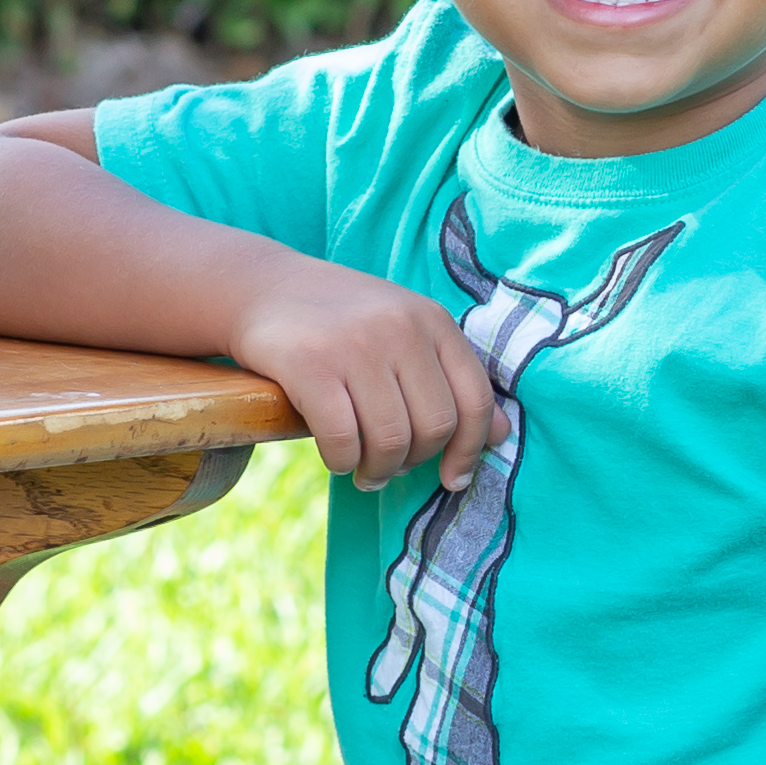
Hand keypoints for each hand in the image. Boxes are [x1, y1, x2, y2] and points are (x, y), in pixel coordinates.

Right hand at [226, 259, 498, 493]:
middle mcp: (400, 328)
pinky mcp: (310, 365)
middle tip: (390, 468)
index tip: (453, 477)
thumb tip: (502, 436)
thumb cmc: (344, 322)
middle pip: (434, 427)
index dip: (470, 450)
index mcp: (433, 320)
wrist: (264, 287)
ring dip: (379, 470)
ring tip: (365, 471)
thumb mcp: (406, 333)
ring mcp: (356, 345)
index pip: (476, 399)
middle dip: (415, 462)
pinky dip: (343, 462)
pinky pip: (343, 440)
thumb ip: (450, 379)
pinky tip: (338, 458)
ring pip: (391, 440)